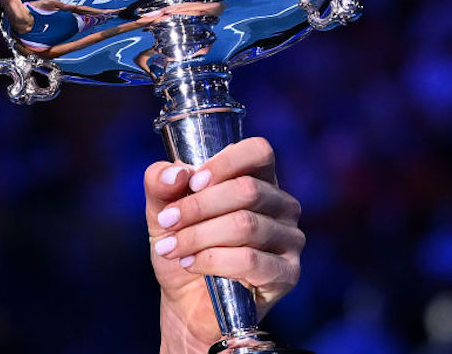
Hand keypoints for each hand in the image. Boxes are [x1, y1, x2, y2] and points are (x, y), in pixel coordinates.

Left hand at [144, 138, 303, 351]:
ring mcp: (290, 240)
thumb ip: (160, 183)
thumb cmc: (182, 245)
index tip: (192, 182)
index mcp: (257, 179)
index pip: (259, 152)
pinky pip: (250, 260)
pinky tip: (191, 264)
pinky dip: (212, 260)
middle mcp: (282, 205)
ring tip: (173, 248)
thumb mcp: (161, 209)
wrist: (184, 300)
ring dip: (198, 236)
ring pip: (245, 225)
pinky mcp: (287, 274)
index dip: (225, 163)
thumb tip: (177, 174)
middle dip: (198, 206)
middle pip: (247, 190)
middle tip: (167, 221)